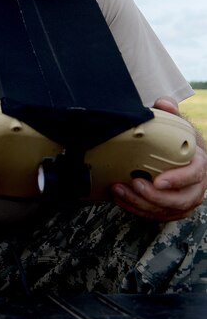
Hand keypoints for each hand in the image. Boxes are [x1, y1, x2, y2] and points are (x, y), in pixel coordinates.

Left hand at [111, 96, 206, 221]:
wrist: (181, 158)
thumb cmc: (180, 143)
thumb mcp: (179, 126)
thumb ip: (172, 114)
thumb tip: (163, 103)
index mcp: (200, 164)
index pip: (195, 175)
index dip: (178, 179)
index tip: (158, 180)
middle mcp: (196, 187)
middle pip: (181, 199)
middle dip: (156, 196)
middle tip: (134, 184)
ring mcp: (184, 201)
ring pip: (166, 210)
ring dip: (141, 203)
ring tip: (119, 190)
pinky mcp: (171, 210)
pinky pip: (156, 215)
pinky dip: (137, 209)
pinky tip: (121, 199)